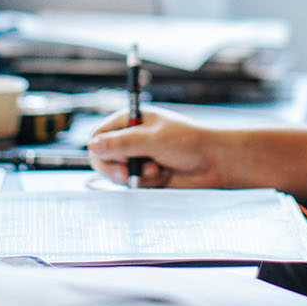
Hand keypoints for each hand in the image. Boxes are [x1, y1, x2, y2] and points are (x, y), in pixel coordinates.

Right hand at [86, 106, 232, 188]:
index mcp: (132, 121)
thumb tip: (92, 146)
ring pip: (117, 173)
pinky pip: (132, 184)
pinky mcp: (147, 176)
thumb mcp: (153, 140)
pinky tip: (162, 176)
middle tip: (129, 172)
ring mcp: (139, 158)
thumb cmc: (189, 143)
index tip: (117, 156)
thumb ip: (122, 144)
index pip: (100, 135)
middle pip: (102, 157)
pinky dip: (145, 182)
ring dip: (136, 175)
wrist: (215, 164)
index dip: (102, 148)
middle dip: (116, 167)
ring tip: (158, 169)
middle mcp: (132, 139)